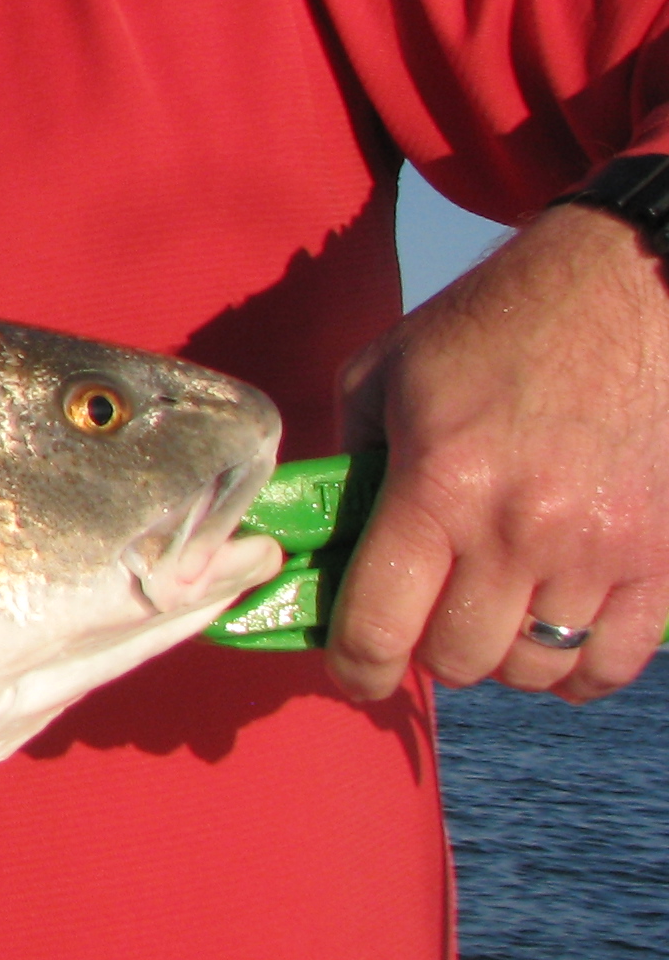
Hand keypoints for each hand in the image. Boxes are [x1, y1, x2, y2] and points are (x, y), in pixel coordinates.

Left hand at [329, 204, 668, 702]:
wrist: (626, 288)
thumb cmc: (496, 325)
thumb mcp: (386, 374)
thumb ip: (349, 459)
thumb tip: (324, 533)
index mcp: (439, 486)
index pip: (379, 628)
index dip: (355, 668)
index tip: (354, 670)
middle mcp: (519, 531)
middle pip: (459, 659)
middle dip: (429, 652)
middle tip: (425, 621)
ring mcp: (598, 551)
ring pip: (535, 667)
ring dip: (502, 657)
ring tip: (490, 619)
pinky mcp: (660, 557)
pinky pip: (616, 662)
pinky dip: (581, 669)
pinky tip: (558, 640)